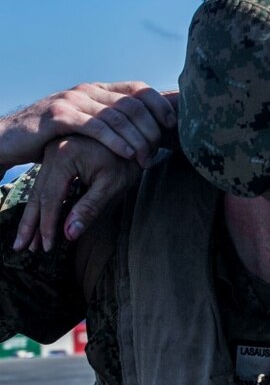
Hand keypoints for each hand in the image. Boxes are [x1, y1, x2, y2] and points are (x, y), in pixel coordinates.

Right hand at [0, 82, 174, 168]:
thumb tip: (148, 131)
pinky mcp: (60, 116)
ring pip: (118, 116)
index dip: (160, 105)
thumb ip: (111, 123)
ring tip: (145, 158)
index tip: (173, 125)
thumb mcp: (86, 126)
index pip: (139, 89)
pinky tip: (129, 154)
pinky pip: (96, 127)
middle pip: (134, 104)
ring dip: (137, 139)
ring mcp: (73, 100)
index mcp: (98, 90)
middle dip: (151, 128)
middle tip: (157, 151)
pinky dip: (117, 141)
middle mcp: (88, 90)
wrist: (9, 137)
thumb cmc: (53, 137)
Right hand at [14, 136, 141, 251]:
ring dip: (33, 216)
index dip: (47, 224)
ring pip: (38, 190)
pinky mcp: (56, 156)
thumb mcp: (112, 186)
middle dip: (30, 224)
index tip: (47, 247)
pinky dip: (42, 204)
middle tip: (20, 248)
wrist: (134, 136)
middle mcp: (53, 152)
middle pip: (38, 194)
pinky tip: (40, 221)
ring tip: (27, 242)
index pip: (50, 197)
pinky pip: (45, 184)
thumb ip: (90, 208)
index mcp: (64, 156)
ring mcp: (52, 152)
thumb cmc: (127, 162)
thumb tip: (69, 235)